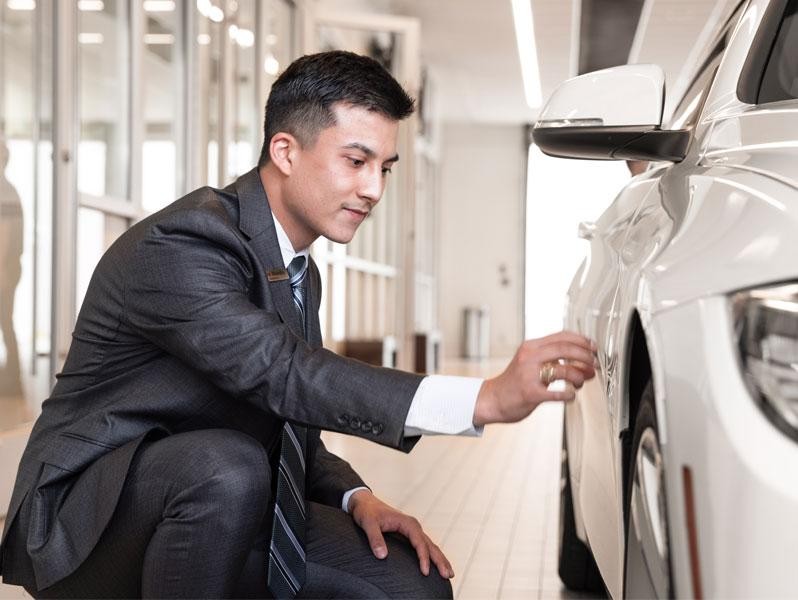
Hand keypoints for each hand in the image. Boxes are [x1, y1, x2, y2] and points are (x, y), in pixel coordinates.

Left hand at [348, 489, 453, 578]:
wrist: (364, 502)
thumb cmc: (366, 512)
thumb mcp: (368, 524)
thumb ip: (375, 539)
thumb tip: (382, 556)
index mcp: (407, 522)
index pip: (419, 542)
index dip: (423, 558)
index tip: (425, 572)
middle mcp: (413, 525)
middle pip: (430, 544)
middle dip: (440, 560)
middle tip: (448, 575)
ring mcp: (412, 529)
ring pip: (430, 545)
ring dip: (440, 558)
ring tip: (449, 573)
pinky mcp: (409, 533)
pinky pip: (424, 545)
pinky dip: (432, 555)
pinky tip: (436, 563)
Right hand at [473, 330, 595, 425]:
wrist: (492, 399)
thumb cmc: (514, 383)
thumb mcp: (530, 363)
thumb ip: (553, 361)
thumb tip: (582, 363)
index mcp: (530, 347)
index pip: (561, 336)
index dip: (581, 340)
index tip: (593, 348)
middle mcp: (529, 357)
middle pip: (565, 349)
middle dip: (585, 356)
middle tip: (594, 364)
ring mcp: (529, 375)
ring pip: (563, 370)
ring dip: (579, 376)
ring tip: (581, 382)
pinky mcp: (530, 393)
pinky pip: (557, 392)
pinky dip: (569, 394)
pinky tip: (571, 395)